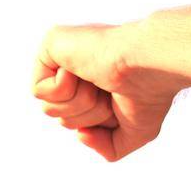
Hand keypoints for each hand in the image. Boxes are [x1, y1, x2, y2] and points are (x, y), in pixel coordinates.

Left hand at [32, 22, 190, 161]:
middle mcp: (79, 67)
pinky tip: (84, 69)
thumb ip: (110, 147)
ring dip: (80, 103)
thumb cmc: (150, 91)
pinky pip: (39, 90)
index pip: (76, 120)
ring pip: (48, 107)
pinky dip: (65, 88)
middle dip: (88, 115)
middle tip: (110, 91)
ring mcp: (64, 55)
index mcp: (96, 82)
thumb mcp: (137, 132)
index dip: (97, 122)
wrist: (152, 64)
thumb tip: (81, 136)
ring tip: (100, 80)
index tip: (120, 101)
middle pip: (60, 117)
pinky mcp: (51, 43)